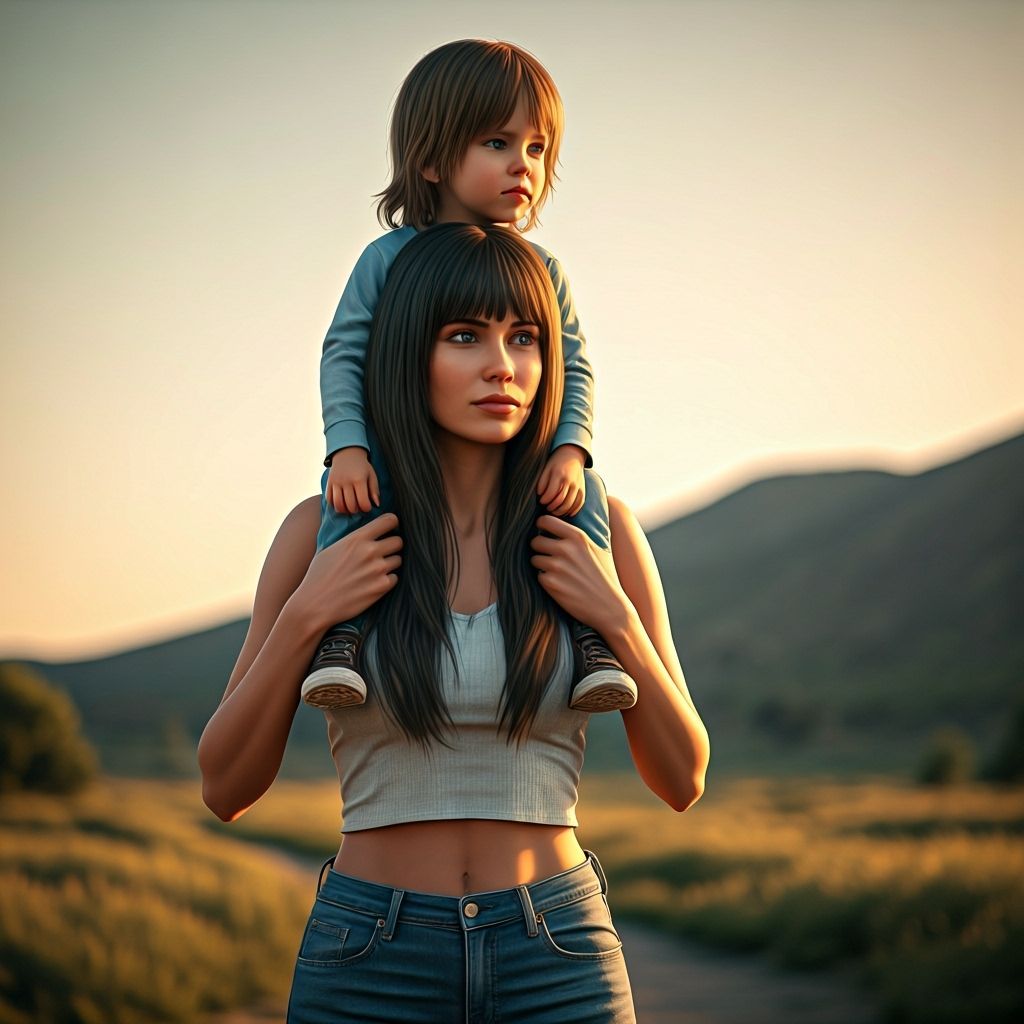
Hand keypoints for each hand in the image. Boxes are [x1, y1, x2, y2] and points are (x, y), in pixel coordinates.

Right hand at [297, 513, 401, 628]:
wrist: (314, 604)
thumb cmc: (319, 576)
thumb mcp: (331, 548)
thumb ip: (353, 538)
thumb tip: (367, 530)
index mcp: (357, 538)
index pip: (390, 520)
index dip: (392, 524)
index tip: (390, 530)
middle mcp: (370, 551)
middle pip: (399, 541)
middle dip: (392, 546)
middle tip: (383, 553)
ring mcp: (378, 569)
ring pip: (398, 560)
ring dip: (390, 564)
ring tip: (374, 570)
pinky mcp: (381, 587)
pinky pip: (394, 578)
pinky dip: (387, 580)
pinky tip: (373, 583)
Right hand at [327, 447, 379, 514]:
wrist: (347, 453)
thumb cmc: (362, 467)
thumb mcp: (372, 476)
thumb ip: (374, 490)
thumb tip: (377, 505)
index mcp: (359, 479)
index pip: (363, 502)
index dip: (366, 508)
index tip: (367, 506)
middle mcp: (346, 481)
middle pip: (350, 506)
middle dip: (356, 510)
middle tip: (359, 507)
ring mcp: (336, 482)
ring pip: (338, 505)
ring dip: (344, 510)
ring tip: (350, 507)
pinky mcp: (329, 483)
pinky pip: (329, 500)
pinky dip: (335, 505)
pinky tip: (341, 502)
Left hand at [529, 514, 628, 634]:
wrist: (609, 607)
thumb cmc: (604, 577)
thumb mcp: (597, 548)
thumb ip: (577, 536)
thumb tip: (557, 521)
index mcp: (577, 536)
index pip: (545, 520)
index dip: (541, 527)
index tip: (544, 534)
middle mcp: (566, 549)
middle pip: (535, 541)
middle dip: (540, 549)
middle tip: (551, 557)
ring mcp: (557, 566)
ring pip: (534, 559)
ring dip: (542, 565)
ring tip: (559, 573)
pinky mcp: (551, 583)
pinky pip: (538, 576)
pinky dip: (546, 580)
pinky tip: (561, 585)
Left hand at [537, 445, 586, 516]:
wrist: (572, 455)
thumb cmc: (556, 463)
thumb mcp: (546, 468)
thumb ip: (542, 482)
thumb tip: (540, 495)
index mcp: (559, 475)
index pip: (551, 493)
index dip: (544, 500)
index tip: (541, 501)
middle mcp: (570, 481)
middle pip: (561, 501)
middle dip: (552, 508)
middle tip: (547, 508)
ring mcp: (578, 486)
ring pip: (570, 505)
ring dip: (561, 511)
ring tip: (554, 511)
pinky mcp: (583, 489)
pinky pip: (579, 504)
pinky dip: (573, 510)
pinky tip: (566, 512)